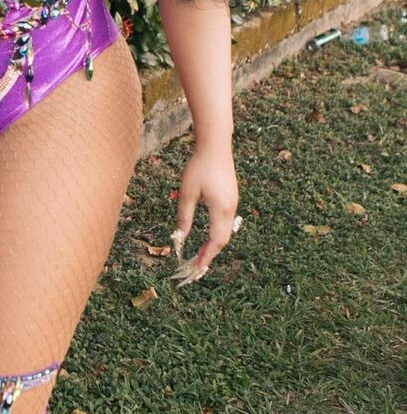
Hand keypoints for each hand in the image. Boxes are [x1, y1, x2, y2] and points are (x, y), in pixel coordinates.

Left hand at [168, 140, 240, 285]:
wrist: (216, 145)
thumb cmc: (199, 166)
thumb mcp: (186, 192)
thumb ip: (184, 216)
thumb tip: (180, 237)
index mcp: (220, 209)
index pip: (215, 240)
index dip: (206, 256)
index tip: (197, 268)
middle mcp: (231, 208)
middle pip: (222, 239)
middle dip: (210, 254)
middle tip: (197, 266)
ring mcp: (233, 203)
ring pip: (225, 231)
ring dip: (213, 245)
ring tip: (200, 255)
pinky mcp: (231, 198)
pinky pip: (225, 223)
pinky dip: (216, 234)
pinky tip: (207, 237)